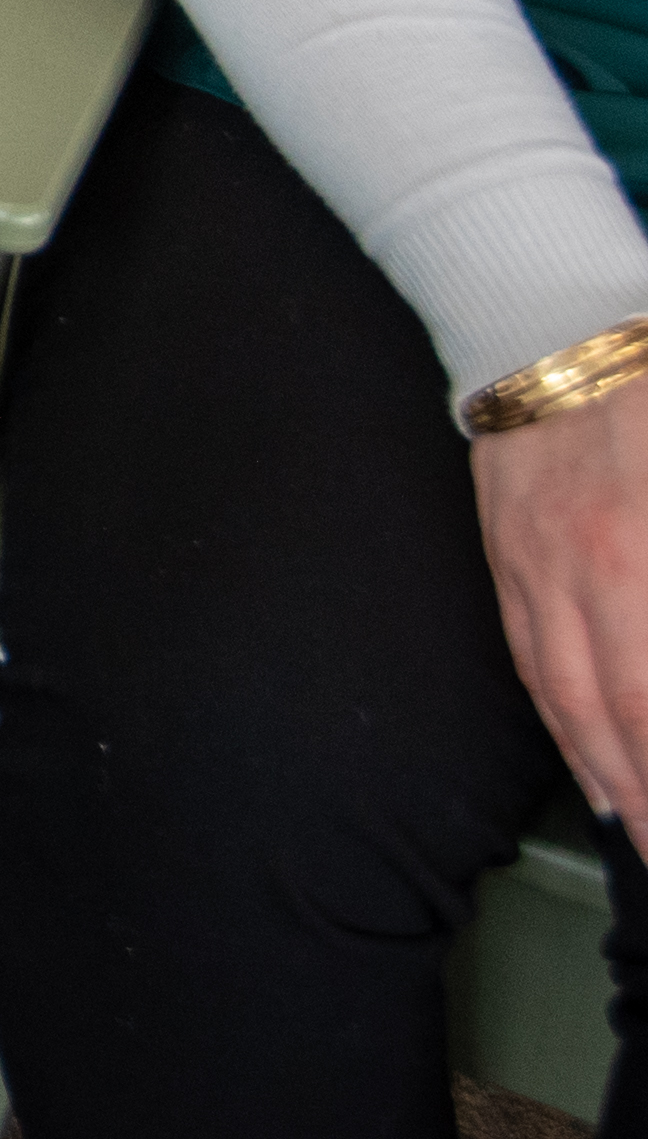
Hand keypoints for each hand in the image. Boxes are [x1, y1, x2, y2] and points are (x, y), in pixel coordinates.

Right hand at [478, 385, 647, 819]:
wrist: (549, 308)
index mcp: (641, 555)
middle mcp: (585, 573)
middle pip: (621, 715)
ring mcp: (534, 565)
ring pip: (567, 697)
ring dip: (611, 775)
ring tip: (644, 830)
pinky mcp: (504, 551)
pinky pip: (528, 656)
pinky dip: (560, 723)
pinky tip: (588, 757)